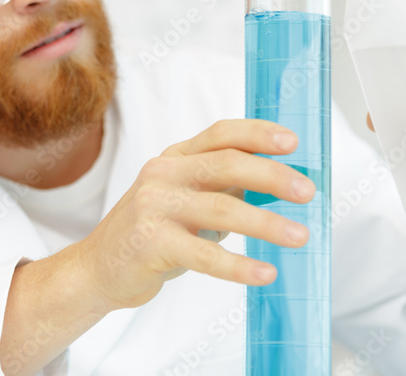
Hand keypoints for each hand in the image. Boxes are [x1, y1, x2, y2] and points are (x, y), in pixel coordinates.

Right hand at [78, 119, 315, 312]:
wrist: (98, 268)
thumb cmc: (151, 234)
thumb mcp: (182, 199)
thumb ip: (220, 187)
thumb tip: (278, 184)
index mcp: (175, 158)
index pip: (221, 134)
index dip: (258, 134)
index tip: (293, 142)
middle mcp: (163, 174)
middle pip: (227, 164)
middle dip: (272, 176)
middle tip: (307, 192)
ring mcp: (154, 207)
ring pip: (222, 209)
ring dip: (266, 223)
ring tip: (299, 236)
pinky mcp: (151, 243)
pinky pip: (205, 255)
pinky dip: (240, 265)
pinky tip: (265, 272)